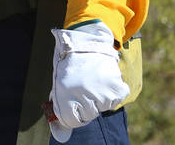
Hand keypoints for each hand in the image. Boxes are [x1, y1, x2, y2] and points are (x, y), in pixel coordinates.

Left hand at [47, 21, 128, 142]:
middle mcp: (82, 95)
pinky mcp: (115, 87)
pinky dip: (112, 91)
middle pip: (88, 115)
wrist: (86, 40)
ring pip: (102, 107)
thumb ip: (60, 108)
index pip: (71, 120)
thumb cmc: (69, 63)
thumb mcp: (58, 83)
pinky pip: (115, 99)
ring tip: (92, 79)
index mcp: (64, 94)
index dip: (72, 112)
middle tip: (83, 85)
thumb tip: (61, 137)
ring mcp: (100, 91)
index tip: (73, 103)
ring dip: (99, 97)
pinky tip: (103, 78)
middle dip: (86, 104)